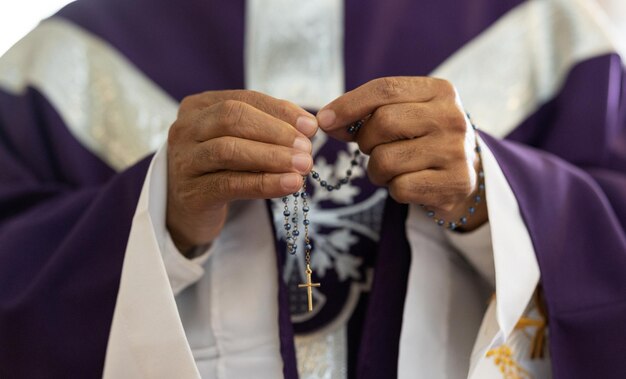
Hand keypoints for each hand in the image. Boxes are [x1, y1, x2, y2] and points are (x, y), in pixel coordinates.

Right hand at [167, 90, 317, 252]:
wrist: (189, 211)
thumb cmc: (221, 169)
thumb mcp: (242, 142)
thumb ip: (269, 128)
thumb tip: (309, 125)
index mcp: (199, 107)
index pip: (244, 99)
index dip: (280, 110)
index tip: (311, 126)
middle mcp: (185, 128)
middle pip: (233, 118)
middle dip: (276, 132)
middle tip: (307, 148)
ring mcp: (183, 160)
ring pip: (229, 150)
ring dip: (272, 157)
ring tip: (303, 166)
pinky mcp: (191, 192)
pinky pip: (230, 184)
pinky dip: (264, 183)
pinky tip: (289, 184)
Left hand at [316, 77, 486, 229]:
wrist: (465, 174)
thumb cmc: (423, 139)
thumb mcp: (405, 114)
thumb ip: (368, 113)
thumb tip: (326, 121)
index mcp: (440, 91)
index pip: (385, 89)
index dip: (348, 105)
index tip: (324, 121)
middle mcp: (452, 117)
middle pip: (383, 124)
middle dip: (365, 141)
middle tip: (373, 148)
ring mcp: (456, 151)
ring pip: (385, 160)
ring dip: (376, 169)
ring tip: (393, 168)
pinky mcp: (456, 183)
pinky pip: (400, 188)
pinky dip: (393, 189)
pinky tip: (409, 183)